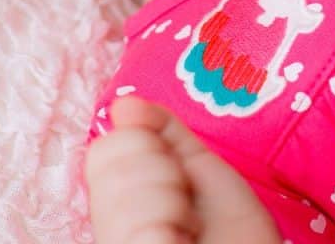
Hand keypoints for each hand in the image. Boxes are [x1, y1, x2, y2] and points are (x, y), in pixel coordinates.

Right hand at [85, 95, 281, 243]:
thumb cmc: (232, 231)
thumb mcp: (197, 166)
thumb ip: (161, 129)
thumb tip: (123, 105)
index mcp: (118, 198)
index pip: (102, 151)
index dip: (140, 144)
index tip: (174, 166)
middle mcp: (111, 222)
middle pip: (110, 170)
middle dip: (162, 173)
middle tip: (184, 200)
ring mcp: (121, 240)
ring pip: (122, 199)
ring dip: (171, 205)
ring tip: (188, 227)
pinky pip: (138, 234)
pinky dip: (167, 232)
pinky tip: (182, 242)